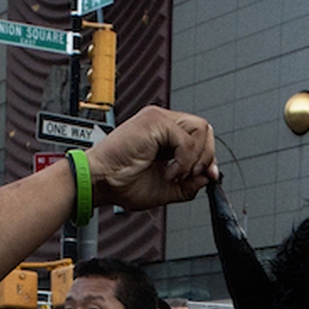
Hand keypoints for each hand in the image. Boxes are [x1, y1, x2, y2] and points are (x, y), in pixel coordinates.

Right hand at [86, 107, 217, 213]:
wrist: (100, 182)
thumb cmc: (121, 183)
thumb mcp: (165, 189)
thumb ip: (189, 183)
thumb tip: (208, 178)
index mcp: (164, 135)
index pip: (199, 137)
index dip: (208, 157)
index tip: (208, 176)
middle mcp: (162, 123)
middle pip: (205, 129)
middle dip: (206, 156)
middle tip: (190, 176)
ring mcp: (158, 119)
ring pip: (201, 129)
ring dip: (194, 159)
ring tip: (174, 175)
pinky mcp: (155, 121)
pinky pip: (186, 139)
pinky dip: (183, 161)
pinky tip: (168, 172)